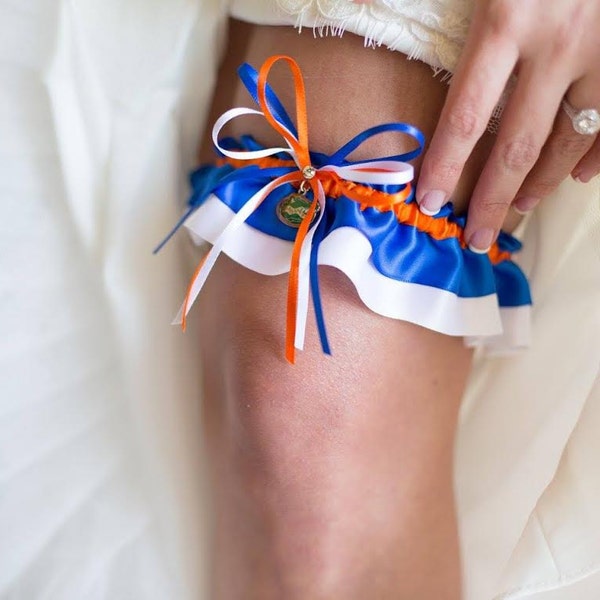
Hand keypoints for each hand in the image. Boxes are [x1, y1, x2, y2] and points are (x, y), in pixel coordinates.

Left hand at [416, 0, 599, 251]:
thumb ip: (453, 9)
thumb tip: (404, 36)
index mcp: (505, 20)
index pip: (465, 117)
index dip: (446, 167)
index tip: (430, 204)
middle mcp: (555, 46)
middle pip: (515, 147)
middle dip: (493, 202)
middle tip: (477, 240)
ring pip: (566, 141)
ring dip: (538, 185)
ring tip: (517, 211)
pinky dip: (597, 154)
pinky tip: (577, 177)